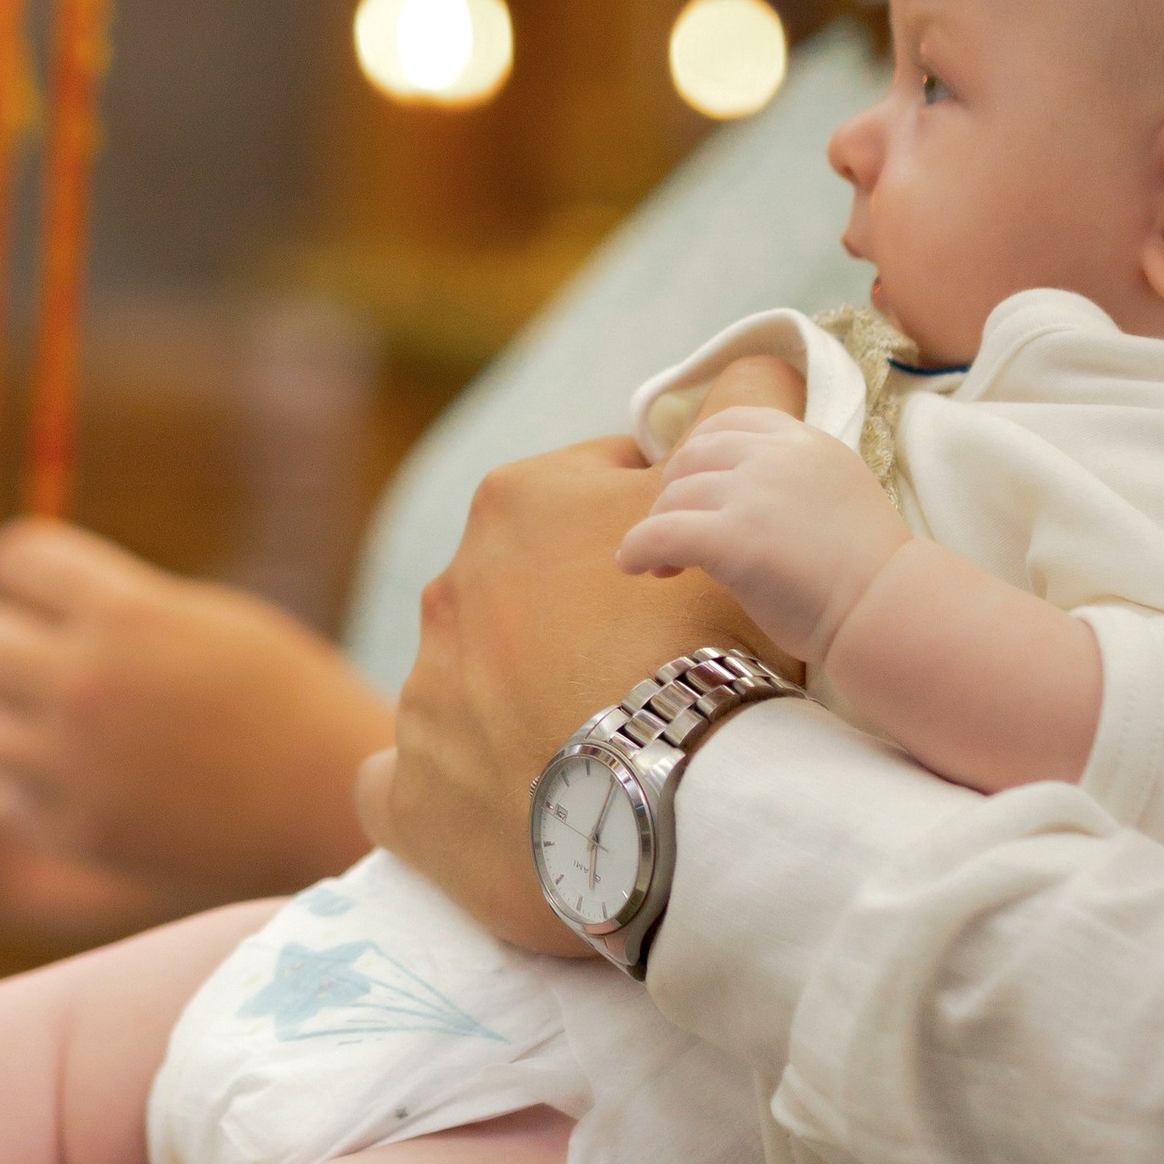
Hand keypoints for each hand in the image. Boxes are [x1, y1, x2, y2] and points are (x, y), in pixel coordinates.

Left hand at [0, 527, 391, 942]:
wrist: (333, 803)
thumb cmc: (277, 694)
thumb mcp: (199, 616)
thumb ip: (108, 599)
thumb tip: (10, 584)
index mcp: (126, 610)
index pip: (11, 557)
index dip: (23, 569)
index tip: (44, 589)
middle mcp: (87, 681)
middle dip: (8, 638)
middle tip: (50, 656)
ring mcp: (75, 762)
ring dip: (10, 716)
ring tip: (68, 722)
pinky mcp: (76, 829)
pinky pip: (3, 789)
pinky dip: (28, 781)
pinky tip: (83, 775)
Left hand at [367, 438, 771, 954]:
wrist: (659, 802)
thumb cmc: (710, 640)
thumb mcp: (746, 499)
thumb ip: (745, 414)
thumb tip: (756, 356)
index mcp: (519, 503)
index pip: (605, 495)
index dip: (664, 534)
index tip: (704, 589)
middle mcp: (452, 584)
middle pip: (541, 587)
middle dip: (591, 615)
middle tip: (666, 673)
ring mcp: (424, 688)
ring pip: (485, 677)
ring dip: (532, 699)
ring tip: (609, 748)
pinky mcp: (408, 787)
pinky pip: (411, 778)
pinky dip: (449, 785)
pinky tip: (494, 808)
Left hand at [619, 413, 906, 667]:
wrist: (890, 611)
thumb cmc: (868, 573)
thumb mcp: (835, 493)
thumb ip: (791, 479)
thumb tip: (733, 496)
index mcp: (805, 441)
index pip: (729, 424)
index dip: (698, 454)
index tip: (692, 488)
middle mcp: (776, 456)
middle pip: (692, 457)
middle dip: (674, 493)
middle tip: (675, 533)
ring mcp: (754, 493)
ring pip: (673, 497)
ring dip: (659, 527)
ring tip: (666, 566)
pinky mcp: (735, 538)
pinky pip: (660, 534)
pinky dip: (638, 550)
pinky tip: (637, 569)